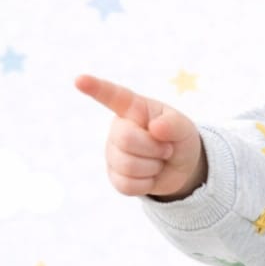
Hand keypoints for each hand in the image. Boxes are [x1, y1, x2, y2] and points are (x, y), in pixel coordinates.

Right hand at [74, 74, 205, 200]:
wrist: (181, 167)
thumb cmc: (178, 138)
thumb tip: (155, 128)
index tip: (80, 80)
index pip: (113, 96)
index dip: (95, 88)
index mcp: (133, 108)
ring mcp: (113, 153)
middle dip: (153, 148)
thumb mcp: (184, 127)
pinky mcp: (115, 176)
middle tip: (165, 148)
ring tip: (158, 160)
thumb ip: (173, 124)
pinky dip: (147, 184)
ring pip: (127, 165)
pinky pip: (127, 185)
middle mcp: (118, 128)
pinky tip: (150, 175)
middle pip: (125, 140)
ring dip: (153, 167)